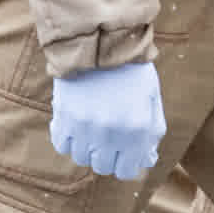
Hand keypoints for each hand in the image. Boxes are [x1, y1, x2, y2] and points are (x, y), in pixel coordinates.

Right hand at [47, 59, 166, 183]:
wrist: (103, 41)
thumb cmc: (132, 71)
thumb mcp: (152, 99)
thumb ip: (152, 131)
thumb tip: (146, 159)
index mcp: (137, 130)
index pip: (126, 171)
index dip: (125, 165)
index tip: (123, 155)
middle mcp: (111, 133)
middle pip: (102, 166)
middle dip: (107, 157)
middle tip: (108, 141)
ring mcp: (85, 126)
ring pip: (81, 158)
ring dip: (87, 149)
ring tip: (91, 131)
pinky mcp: (64, 115)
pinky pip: (61, 144)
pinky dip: (67, 139)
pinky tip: (75, 127)